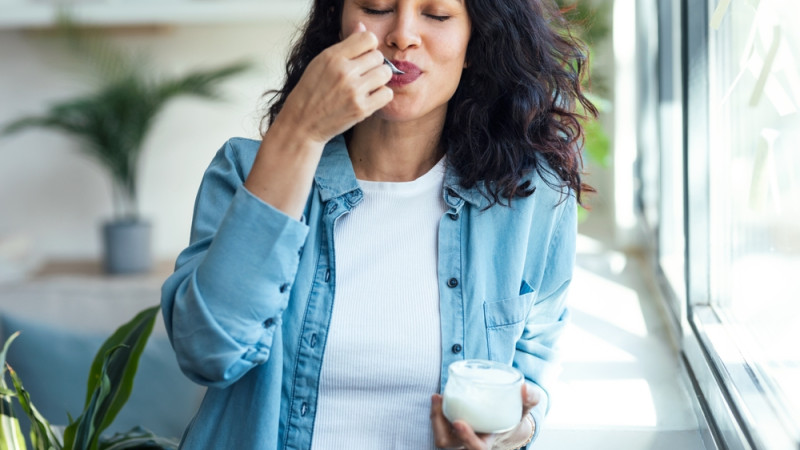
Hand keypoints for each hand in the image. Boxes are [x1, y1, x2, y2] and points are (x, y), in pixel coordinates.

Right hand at [277, 21, 393, 144]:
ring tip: (367, 85)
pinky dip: (381, 95)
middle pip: (379, 56)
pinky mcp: (361, 109)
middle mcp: (344, 71)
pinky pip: (387, 94)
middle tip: (363, 75)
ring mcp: (353, 91)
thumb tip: (362, 27)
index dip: (369, 47)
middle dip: (374, 64)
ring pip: (385, 73)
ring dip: (379, 79)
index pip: (368, 38)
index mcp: (332, 56)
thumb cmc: (312, 91)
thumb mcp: (321, 62)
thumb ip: (344, 45)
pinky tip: (369, 97)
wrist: (303, 122)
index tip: (363, 57)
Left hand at [431, 383, 540, 449]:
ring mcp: (458, 439)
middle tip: (438, 398)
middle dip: (439, 424)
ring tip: (437, 396)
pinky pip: (438, 427)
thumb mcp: (524, 408)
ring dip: (435, 418)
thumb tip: (525, 389)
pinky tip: (438, 398)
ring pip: (440, 437)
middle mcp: (470, 444)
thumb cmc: (513, 415)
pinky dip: (436, 413)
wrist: (503, 420)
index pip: (476, 449)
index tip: (458, 422)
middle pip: (448, 444)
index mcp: (487, 443)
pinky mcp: (450, 431)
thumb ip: (530, 398)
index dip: (466, 438)